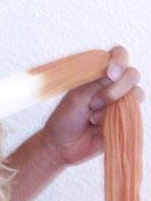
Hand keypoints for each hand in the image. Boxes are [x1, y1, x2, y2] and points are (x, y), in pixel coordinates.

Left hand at [40, 46, 142, 167]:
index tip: (111, 74)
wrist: (63, 145)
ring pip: (136, 93)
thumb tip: (119, 73)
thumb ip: (98, 82)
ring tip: (93, 118)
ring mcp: (121, 100)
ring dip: (114, 106)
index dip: (119, 60)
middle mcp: (113, 84)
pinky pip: (134, 112)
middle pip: (132, 74)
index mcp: (99, 72)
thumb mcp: (78, 96)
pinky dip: (118, 118)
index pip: (119, 54)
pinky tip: (100, 126)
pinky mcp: (125, 117)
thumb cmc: (66, 118)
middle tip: (93, 104)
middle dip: (115, 90)